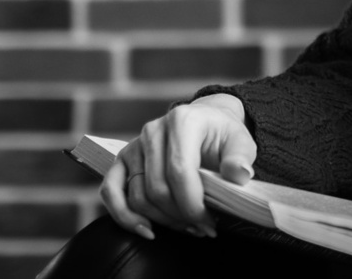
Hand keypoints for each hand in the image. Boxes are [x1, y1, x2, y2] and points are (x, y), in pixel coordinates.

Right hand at [100, 93, 255, 240]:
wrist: (206, 121)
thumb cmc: (222, 135)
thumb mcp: (241, 140)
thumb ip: (240, 158)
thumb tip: (239, 175)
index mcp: (183, 122)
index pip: (179, 171)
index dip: (192, 204)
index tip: (209, 223)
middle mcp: (153, 131)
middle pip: (157, 188)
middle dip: (180, 216)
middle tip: (203, 229)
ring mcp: (134, 145)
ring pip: (137, 196)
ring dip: (162, 221)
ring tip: (187, 228)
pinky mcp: (122, 159)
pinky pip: (111, 192)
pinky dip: (124, 216)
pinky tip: (146, 230)